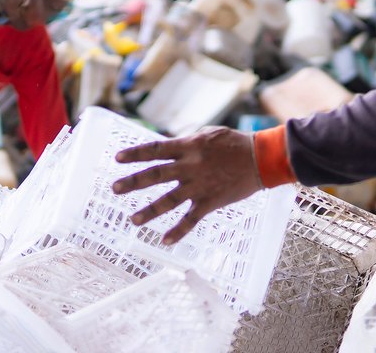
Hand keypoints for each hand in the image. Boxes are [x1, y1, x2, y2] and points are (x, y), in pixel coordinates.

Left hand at [113, 126, 262, 244]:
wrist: (260, 158)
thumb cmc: (235, 143)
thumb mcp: (208, 134)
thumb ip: (188, 142)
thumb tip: (171, 146)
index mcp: (188, 147)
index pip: (155, 149)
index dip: (135, 154)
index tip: (117, 159)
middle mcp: (189, 167)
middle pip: (155, 175)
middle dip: (133, 182)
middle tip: (115, 188)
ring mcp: (199, 186)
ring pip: (169, 201)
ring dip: (149, 211)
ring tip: (133, 220)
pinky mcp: (210, 202)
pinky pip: (191, 219)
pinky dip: (178, 231)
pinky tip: (164, 241)